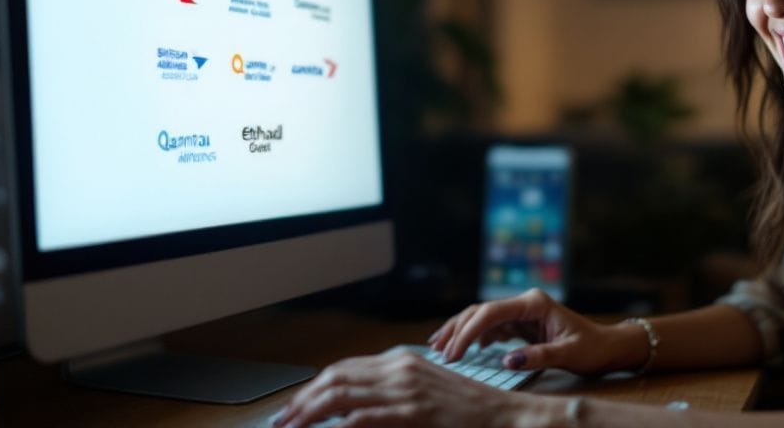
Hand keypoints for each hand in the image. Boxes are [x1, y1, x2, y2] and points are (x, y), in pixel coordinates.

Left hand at [273, 347, 549, 427]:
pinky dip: (340, 425)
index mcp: (402, 361)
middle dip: (302, 400)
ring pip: (341, 395)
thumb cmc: (465, 409)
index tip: (293, 405)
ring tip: (290, 427)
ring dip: (309, 412)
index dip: (312, 386)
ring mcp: (406, 390)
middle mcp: (400, 369)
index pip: (343, 368)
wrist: (502, 415)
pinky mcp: (414, 412)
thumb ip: (391, 392)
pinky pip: (364, 417)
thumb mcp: (424, 392)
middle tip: (281, 420)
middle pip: (335, 378)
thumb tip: (353, 407)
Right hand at [429, 288, 625, 374]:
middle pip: (481, 311)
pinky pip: (491, 326)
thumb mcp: (568, 355)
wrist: (607, 346)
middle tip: (439, 352)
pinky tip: (462, 348)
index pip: (491, 312)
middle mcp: (525, 303)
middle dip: (458, 330)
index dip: (468, 331)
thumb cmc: (592, 348)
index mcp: (535, 303)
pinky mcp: (521, 324)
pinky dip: (474, 336)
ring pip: (482, 317)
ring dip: (461, 330)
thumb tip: (506, 361)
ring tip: (439, 346)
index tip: (453, 352)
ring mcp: (522, 312)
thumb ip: (538, 356)